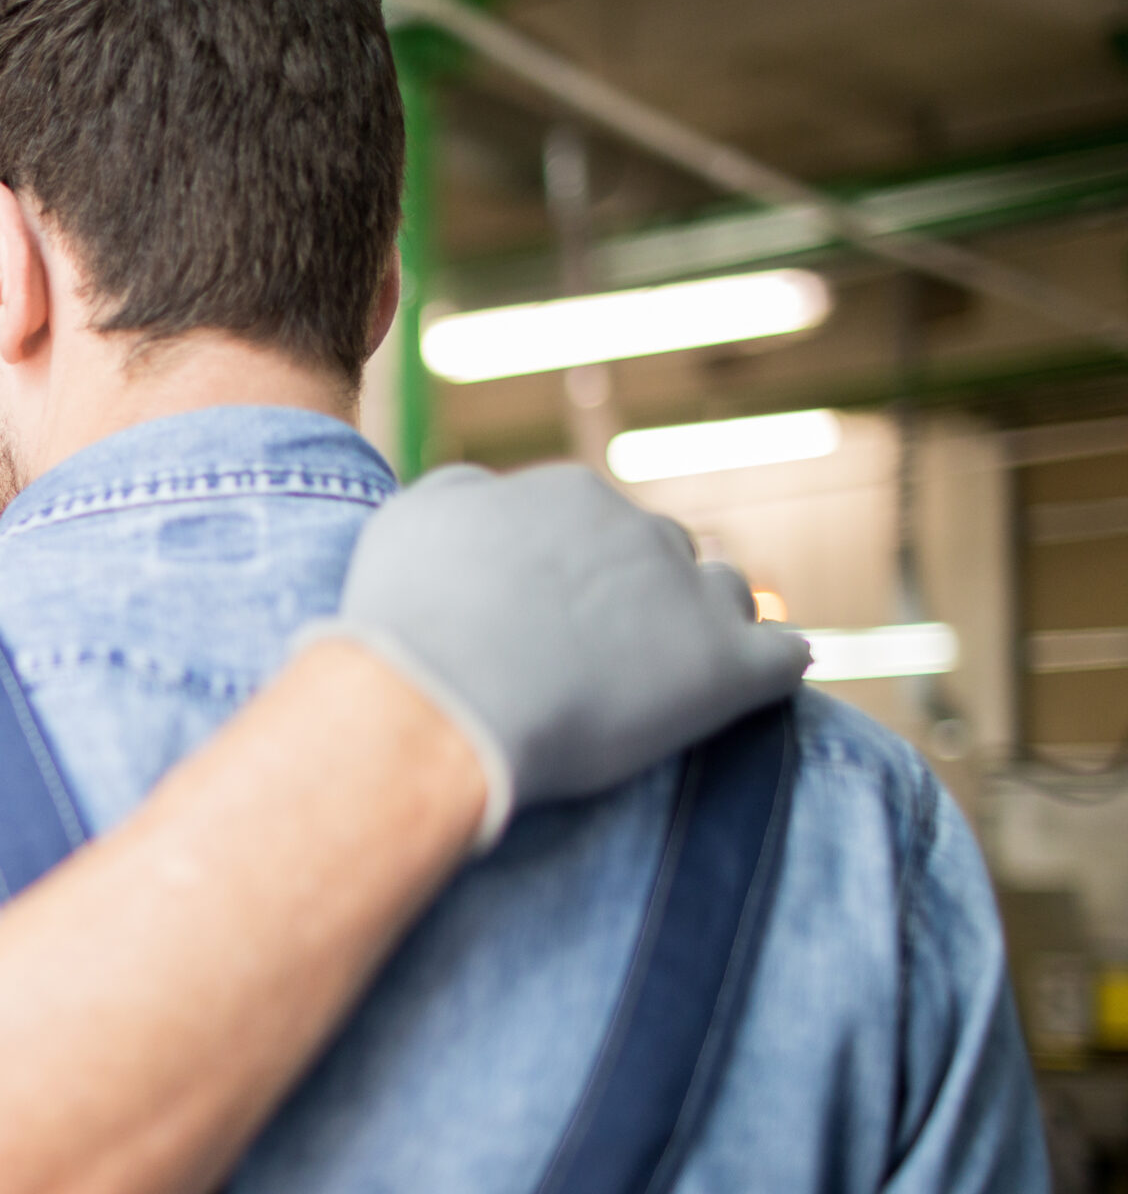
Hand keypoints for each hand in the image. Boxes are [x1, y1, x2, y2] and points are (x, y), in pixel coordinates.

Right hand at [308, 462, 808, 847]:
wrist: (443, 699)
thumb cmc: (410, 616)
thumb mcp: (411, 519)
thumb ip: (461, 495)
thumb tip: (490, 496)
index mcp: (570, 495)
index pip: (594, 523)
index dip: (572, 574)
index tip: (544, 620)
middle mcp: (639, 530)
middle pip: (664, 552)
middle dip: (642, 593)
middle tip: (598, 654)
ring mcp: (689, 596)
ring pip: (724, 594)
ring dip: (707, 623)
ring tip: (670, 676)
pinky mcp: (727, 669)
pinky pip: (782, 657)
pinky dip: (770, 670)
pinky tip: (752, 689)